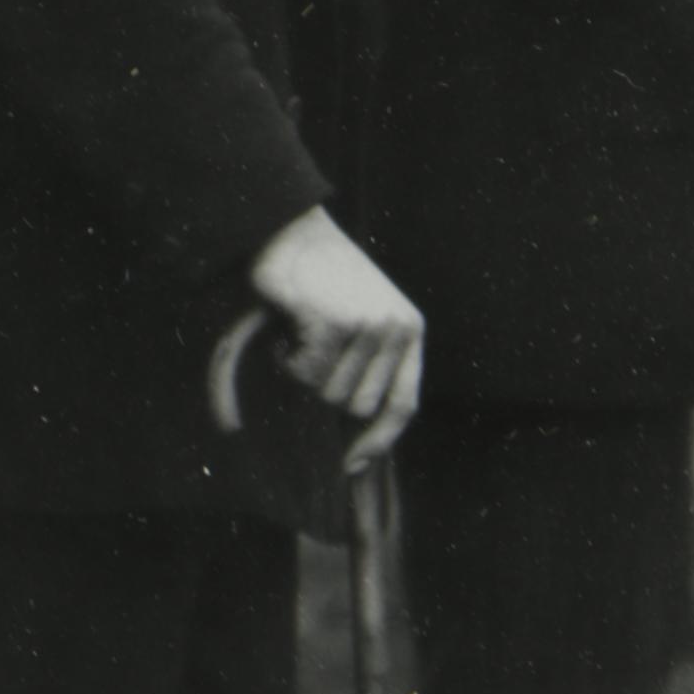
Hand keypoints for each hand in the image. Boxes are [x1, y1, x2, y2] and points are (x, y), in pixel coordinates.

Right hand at [247, 204, 423, 469]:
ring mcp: (368, 328)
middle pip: (355, 406)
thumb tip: (355, 439)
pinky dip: (285, 358)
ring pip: (326, 393)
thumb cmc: (317, 276)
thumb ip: (368, 365)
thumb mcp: (358, 316)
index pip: (402, 404)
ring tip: (300, 328)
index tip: (351, 466)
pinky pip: (302, 374)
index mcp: (408, 329)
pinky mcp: (335, 326)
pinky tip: (288, 322)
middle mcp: (395, 329)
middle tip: (309, 349)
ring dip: (302, 370)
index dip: (378, 441)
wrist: (289, 227)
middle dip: (323, 388)